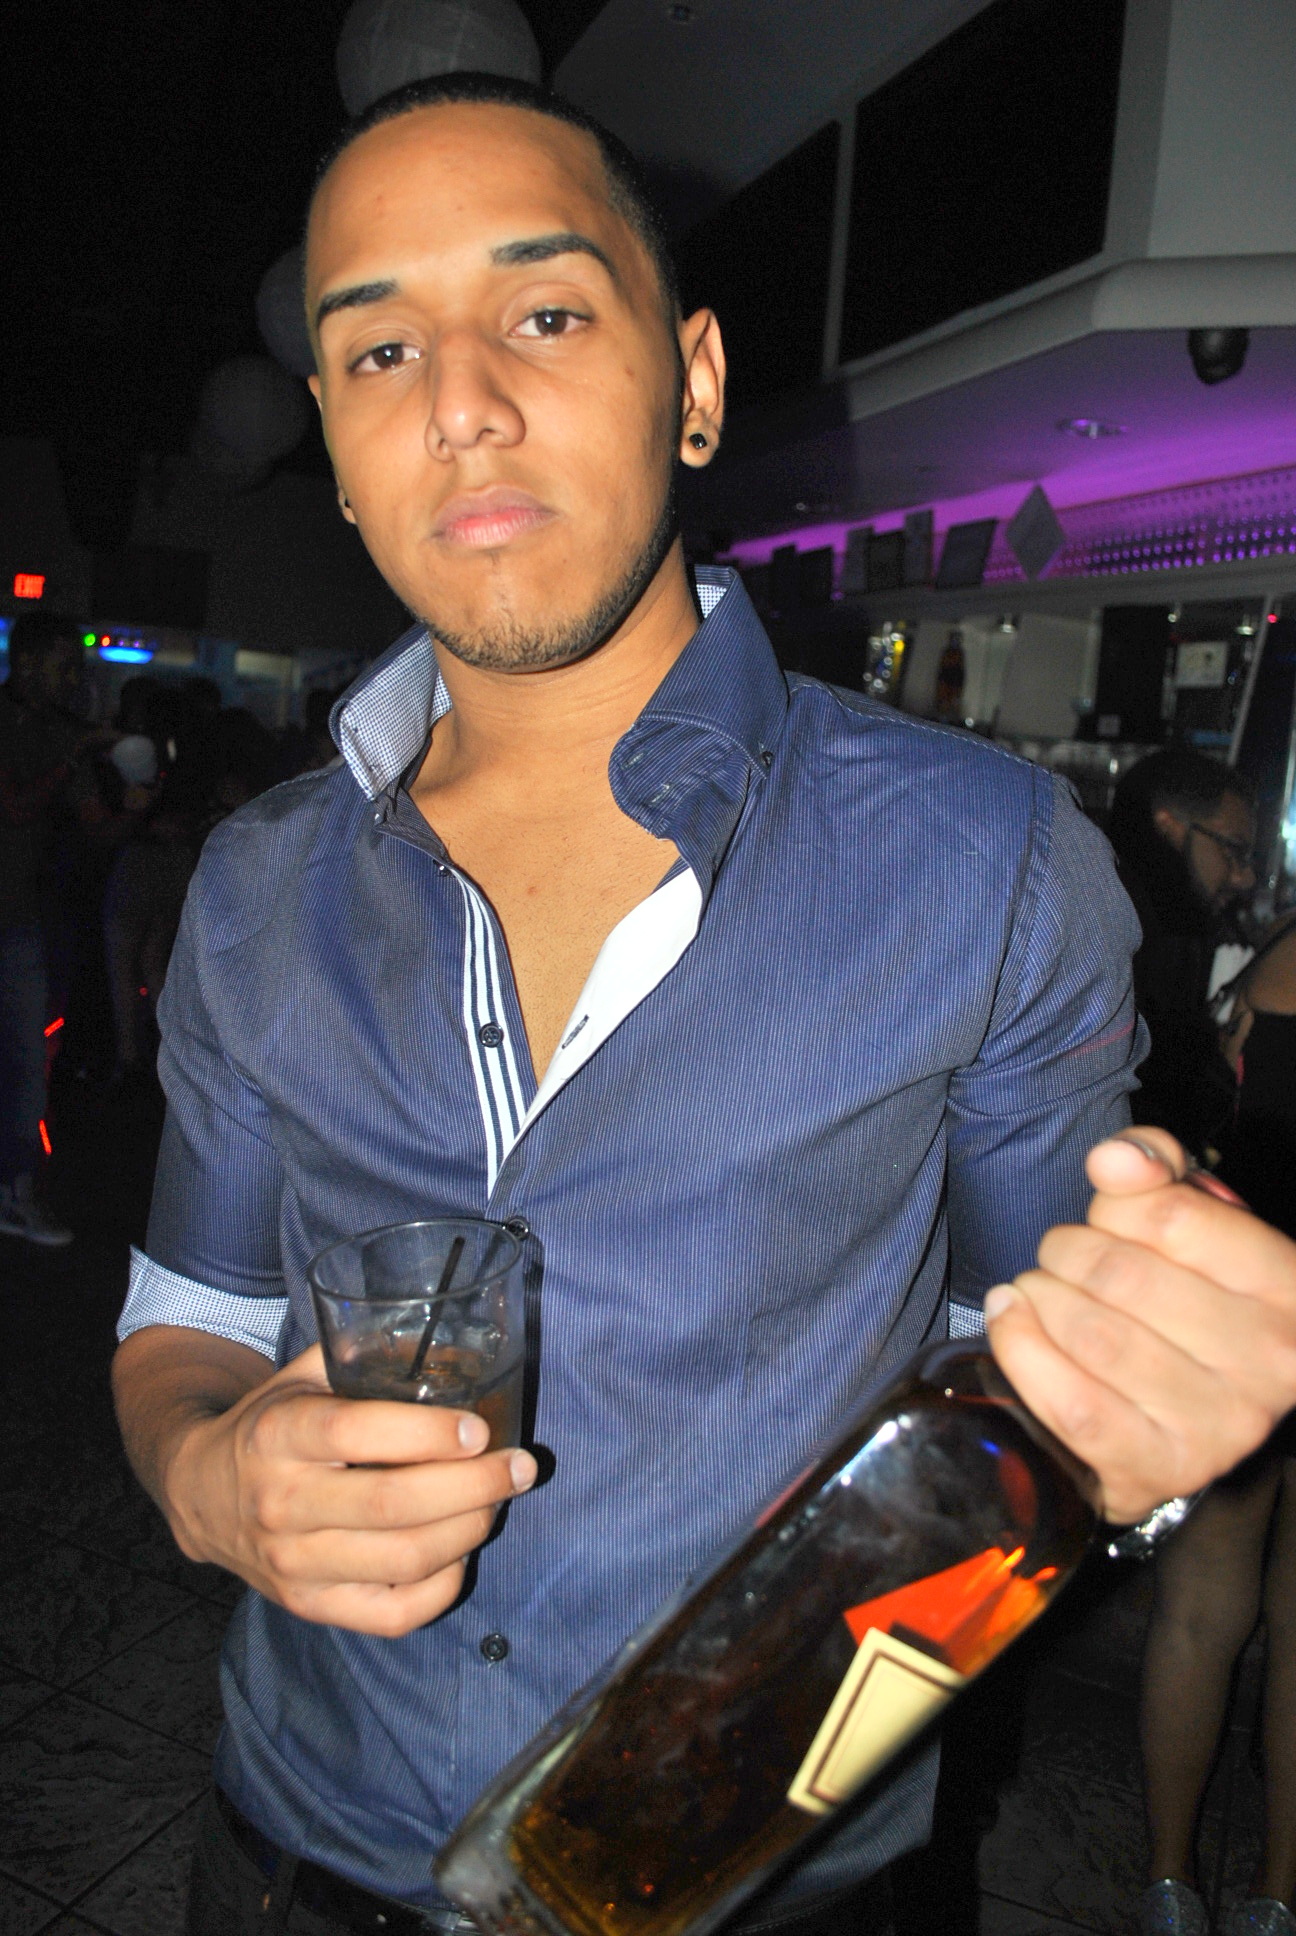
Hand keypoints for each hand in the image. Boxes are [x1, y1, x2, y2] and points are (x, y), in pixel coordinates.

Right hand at [162, 1344, 535, 1635]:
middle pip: (392, 1504)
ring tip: (498, 1501)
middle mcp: (281, 1502)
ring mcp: (292, 1564)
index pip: (356, 1432)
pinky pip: (394, 1613)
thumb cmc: (271, 1422)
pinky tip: (461, 1551)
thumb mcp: (302, 1375)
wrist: (199, 1493)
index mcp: (278, 1433)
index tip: (479, 1426)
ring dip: (469, 1530)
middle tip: (521, 1466)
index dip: (427, 1432)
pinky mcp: (309, 1607)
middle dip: (474, 1485)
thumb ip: (366, 1356)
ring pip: (402, 1560)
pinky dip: (443, 1585)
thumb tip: (459, 1349)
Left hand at [984, 1128, 1295, 1523]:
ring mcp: (1219, 1425)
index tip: (1103, 1214)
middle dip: (1066, 1251)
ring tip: (1034, 1291)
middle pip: (1122, 1275)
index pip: (1171, 1215)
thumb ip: (1156, 1171)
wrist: (1192, 1406)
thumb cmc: (1188, 1294)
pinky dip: (1024, 1353)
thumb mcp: (1191, 1220)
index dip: (1115, 1204)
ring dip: (1039, 1299)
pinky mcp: (1161, 1468)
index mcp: (1289, 1287)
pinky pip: (1073, 1406)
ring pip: (1093, 1337)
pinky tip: (1011, 1322)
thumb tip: (1113, 1159)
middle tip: (1058, 1256)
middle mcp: (1270, 1360)